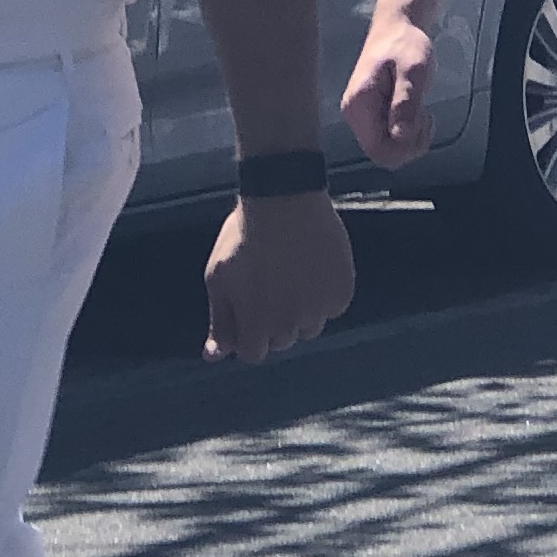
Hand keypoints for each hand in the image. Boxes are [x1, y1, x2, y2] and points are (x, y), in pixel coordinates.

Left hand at [205, 189, 354, 362]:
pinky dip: (324, 292)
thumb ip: (220, 322)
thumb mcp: (219, 279)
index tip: (250, 305)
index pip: (253, 353)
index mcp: (256, 326)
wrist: (284, 199)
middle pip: (282, 339)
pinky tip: (312, 265)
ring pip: (310, 325)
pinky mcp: (341, 293)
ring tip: (292, 271)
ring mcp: (318, 311)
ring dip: (301, 308)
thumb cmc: (244, 238)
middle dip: (274, 319)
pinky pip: (333, 306)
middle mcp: (290, 326)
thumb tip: (215, 357)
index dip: (250, 330)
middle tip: (270, 282)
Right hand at [340, 11, 436, 168]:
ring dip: (409, 137)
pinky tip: (414, 110)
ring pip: (386, 148)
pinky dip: (406, 131)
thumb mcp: (414, 70)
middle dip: (409, 143)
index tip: (422, 122)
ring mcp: (360, 115)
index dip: (405, 149)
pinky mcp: (369, 114)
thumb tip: (400, 136)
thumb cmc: (406, 44)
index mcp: (360, 105)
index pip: (378, 150)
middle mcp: (354, 114)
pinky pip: (387, 137)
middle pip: (382, 153)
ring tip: (420, 110)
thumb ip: (406, 102)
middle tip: (425, 115)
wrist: (396, 27)